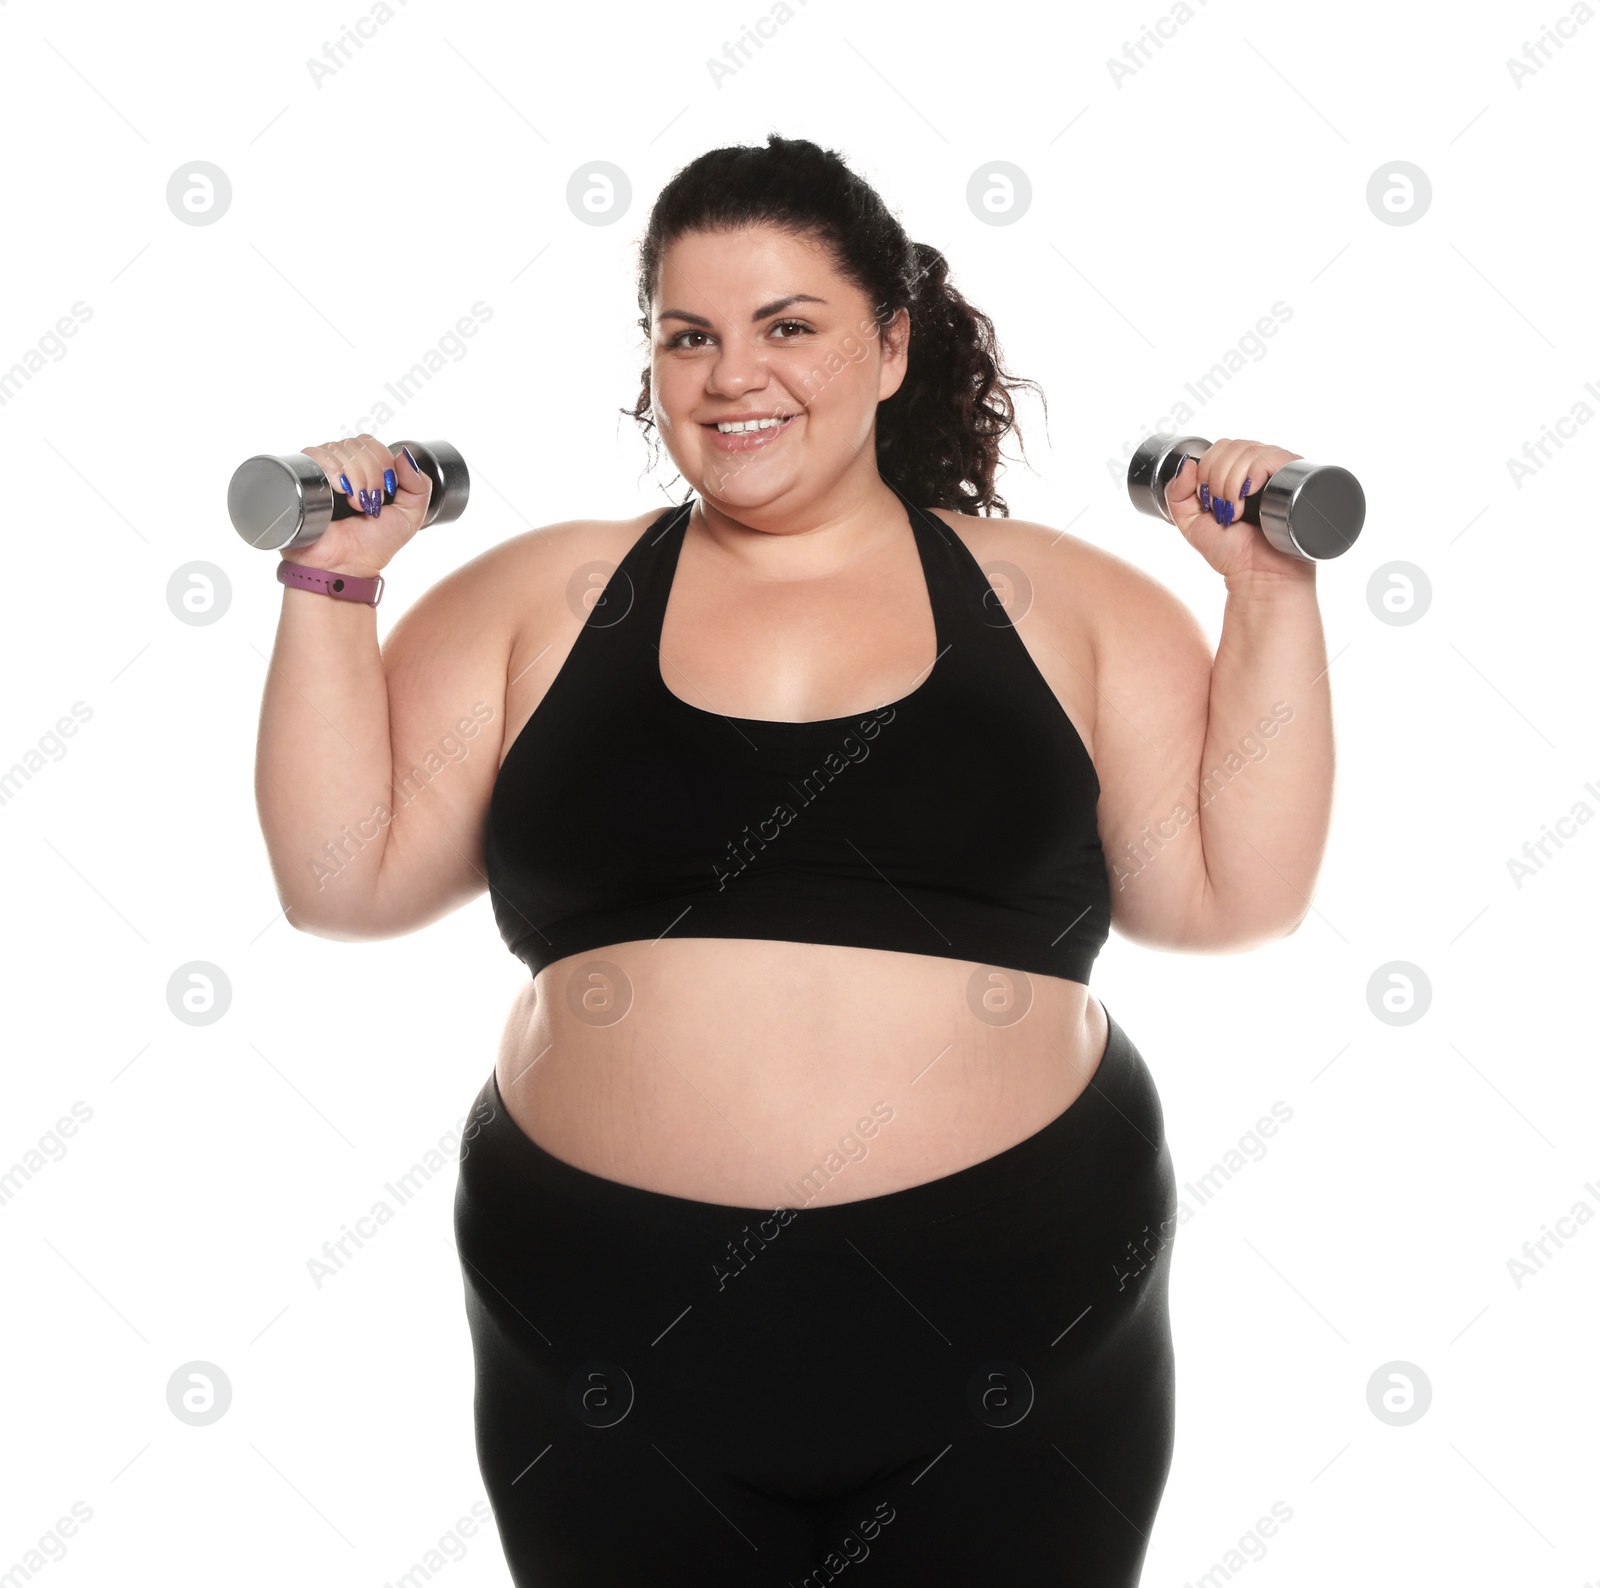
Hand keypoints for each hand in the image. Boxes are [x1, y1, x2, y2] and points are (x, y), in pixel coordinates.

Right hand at [282, 433, 432, 577]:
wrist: (343, 566)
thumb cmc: (372, 545)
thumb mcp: (409, 517)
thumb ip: (419, 486)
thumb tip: (405, 454)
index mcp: (365, 472)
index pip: (373, 445)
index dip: (383, 465)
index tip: (385, 495)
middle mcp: (341, 468)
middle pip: (358, 444)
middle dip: (371, 474)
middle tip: (368, 504)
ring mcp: (321, 471)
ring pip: (340, 448)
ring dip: (355, 477)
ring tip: (354, 505)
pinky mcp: (301, 476)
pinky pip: (316, 454)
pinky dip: (332, 469)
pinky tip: (338, 491)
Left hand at [1163, 437, 1313, 583]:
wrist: (1260, 575)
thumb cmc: (1232, 553)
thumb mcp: (1191, 523)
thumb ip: (1177, 494)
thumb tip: (1187, 463)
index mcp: (1238, 474)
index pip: (1219, 448)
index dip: (1205, 470)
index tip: (1208, 503)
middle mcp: (1260, 468)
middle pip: (1230, 446)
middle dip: (1215, 478)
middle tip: (1221, 509)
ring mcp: (1278, 471)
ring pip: (1246, 450)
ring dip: (1230, 483)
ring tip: (1235, 512)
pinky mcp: (1295, 476)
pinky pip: (1268, 456)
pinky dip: (1250, 475)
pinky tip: (1248, 500)